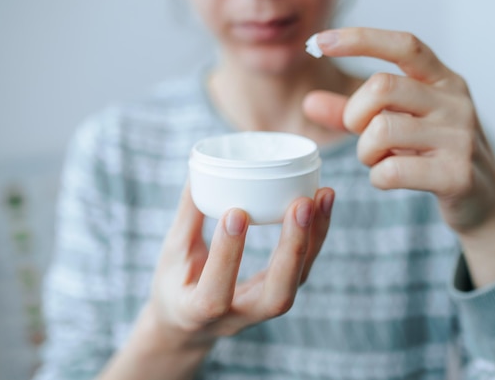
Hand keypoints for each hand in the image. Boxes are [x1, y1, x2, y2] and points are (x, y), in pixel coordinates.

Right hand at [147, 183, 334, 350]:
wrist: (190, 325)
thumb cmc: (175, 285)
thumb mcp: (172, 256)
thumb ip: (188, 216)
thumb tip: (199, 169)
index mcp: (197, 313)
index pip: (215, 295)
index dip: (227, 256)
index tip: (236, 213)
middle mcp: (237, 317)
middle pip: (277, 297)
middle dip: (293, 250)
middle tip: (302, 204)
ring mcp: (263, 308)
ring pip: (298, 281)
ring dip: (314, 238)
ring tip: (322, 196)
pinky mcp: (279, 291)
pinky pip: (304, 267)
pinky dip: (317, 234)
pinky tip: (322, 201)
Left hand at [304, 28, 494, 285]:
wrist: (484, 204)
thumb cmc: (435, 157)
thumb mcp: (398, 127)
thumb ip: (354, 114)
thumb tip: (309, 102)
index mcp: (444, 81)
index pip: (404, 45)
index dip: (361, 39)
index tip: (320, 41)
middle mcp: (456, 102)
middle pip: (382, 86)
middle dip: (355, 113)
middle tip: (360, 133)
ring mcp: (460, 138)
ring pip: (382, 130)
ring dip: (365, 151)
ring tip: (377, 160)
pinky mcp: (457, 175)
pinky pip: (393, 170)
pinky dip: (378, 178)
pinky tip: (389, 179)